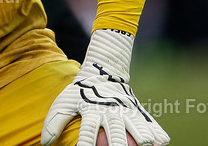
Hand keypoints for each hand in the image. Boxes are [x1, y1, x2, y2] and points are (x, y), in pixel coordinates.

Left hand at [42, 29, 168, 145]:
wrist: (102, 69)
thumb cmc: (80, 92)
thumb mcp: (63, 102)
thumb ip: (54, 122)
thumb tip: (46, 144)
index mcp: (91, 110)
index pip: (87, 132)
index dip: (85, 145)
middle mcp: (110, 110)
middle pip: (115, 132)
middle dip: (118, 145)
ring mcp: (126, 109)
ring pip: (137, 126)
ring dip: (141, 136)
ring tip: (146, 145)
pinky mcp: (137, 109)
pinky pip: (150, 121)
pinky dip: (157, 131)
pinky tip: (162, 142)